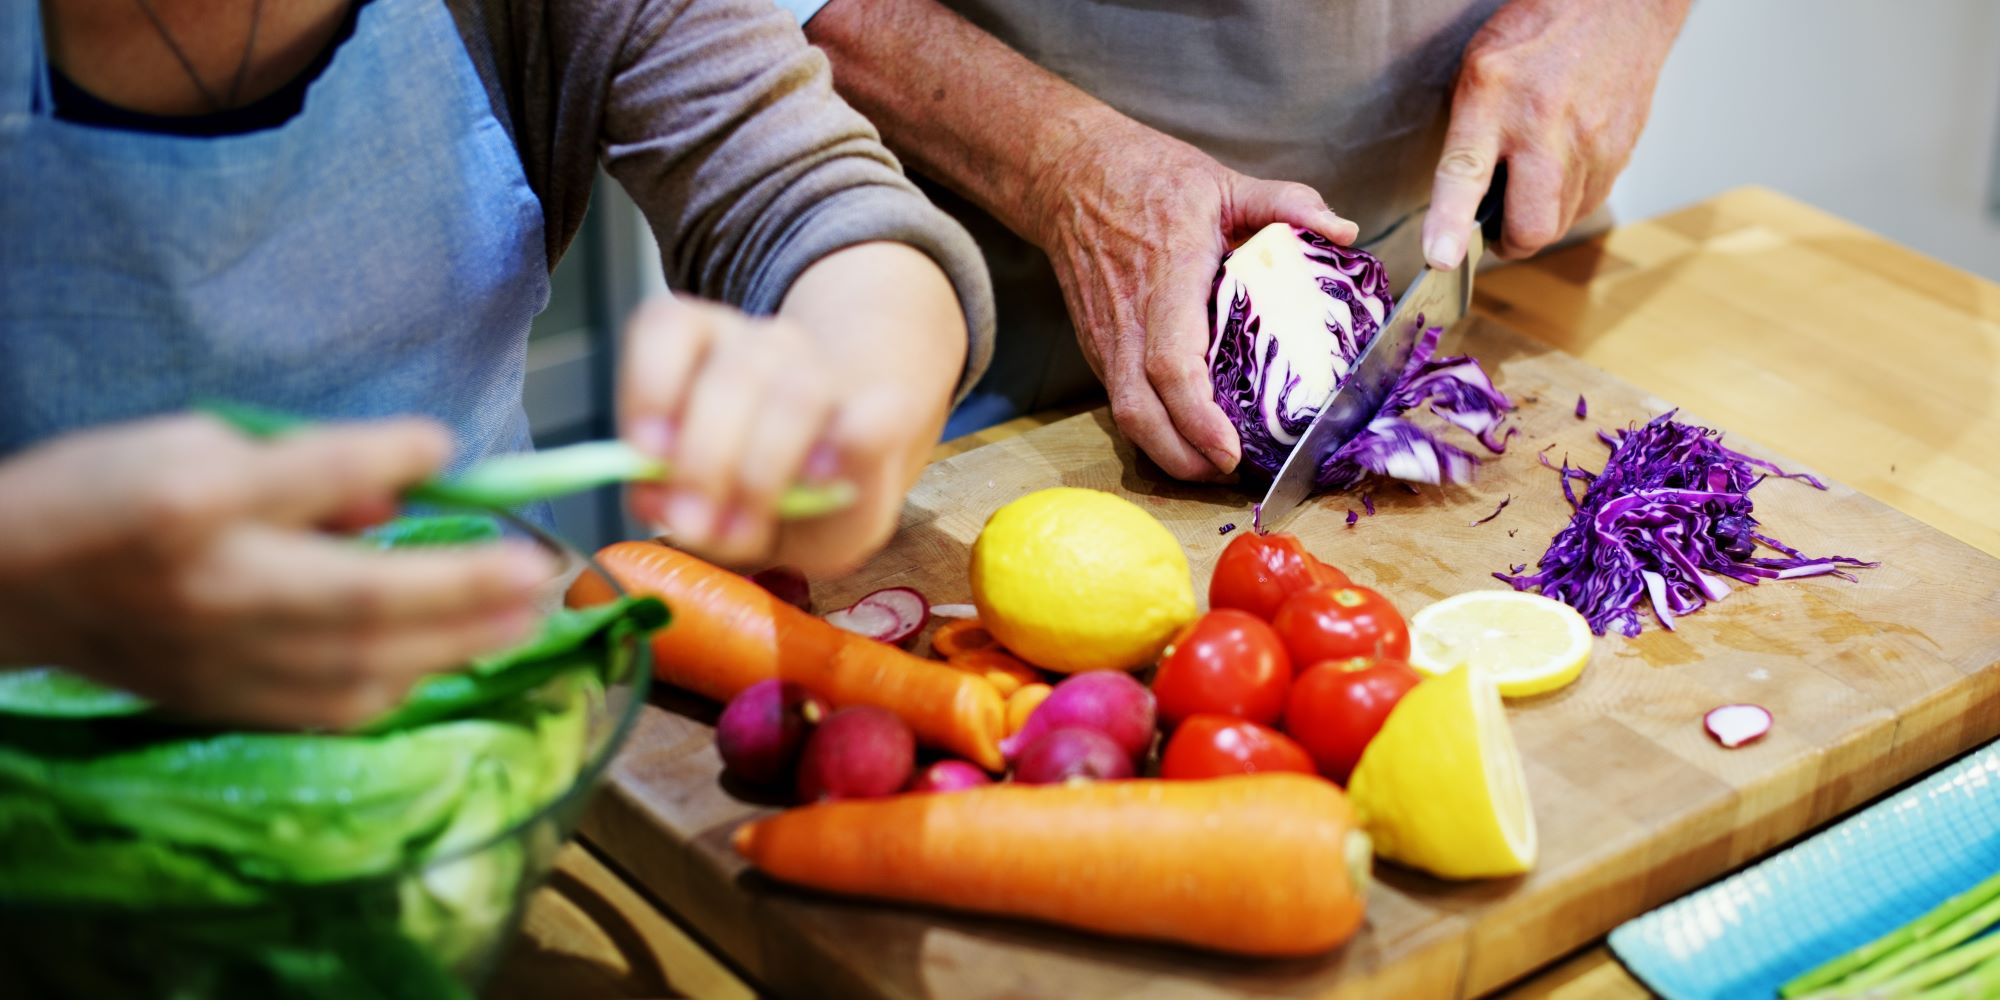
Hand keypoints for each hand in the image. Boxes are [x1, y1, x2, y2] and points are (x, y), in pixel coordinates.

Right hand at [0, 416, 555, 728]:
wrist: (15, 585)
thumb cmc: (113, 493)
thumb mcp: (192, 441)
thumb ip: (303, 465)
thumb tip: (403, 493)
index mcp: (192, 501)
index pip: (309, 475)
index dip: (386, 458)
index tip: (449, 446)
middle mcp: (212, 587)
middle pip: (356, 595)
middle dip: (460, 587)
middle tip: (538, 573)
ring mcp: (220, 659)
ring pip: (357, 665)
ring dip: (453, 645)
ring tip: (524, 619)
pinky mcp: (226, 705)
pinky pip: (332, 707)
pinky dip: (402, 683)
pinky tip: (452, 659)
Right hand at [620, 244, 964, 576]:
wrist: (772, 450)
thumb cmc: (809, 500)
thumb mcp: (840, 530)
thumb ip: (840, 504)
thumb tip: (825, 452)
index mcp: (874, 414)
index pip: (880, 419)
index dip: (855, 445)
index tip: (814, 489)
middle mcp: (813, 364)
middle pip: (795, 394)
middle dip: (747, 471)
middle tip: (704, 530)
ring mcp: (751, 336)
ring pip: (734, 370)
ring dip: (698, 451)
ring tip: (673, 508)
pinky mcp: (686, 324)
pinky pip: (663, 329)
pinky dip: (647, 389)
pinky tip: (643, 445)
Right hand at [1033, 119, 1358, 479]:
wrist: (1068, 177)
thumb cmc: (1148, 178)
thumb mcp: (1224, 180)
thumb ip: (1287, 202)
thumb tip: (1345, 231)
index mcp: (1166, 277)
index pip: (1173, 365)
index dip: (1198, 417)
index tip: (1230, 450)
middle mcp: (1128, 319)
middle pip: (1140, 413)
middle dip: (1183, 459)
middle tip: (1231, 475)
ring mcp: (1106, 338)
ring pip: (1127, 417)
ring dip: (1168, 454)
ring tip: (1215, 467)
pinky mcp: (1098, 347)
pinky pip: (1123, 402)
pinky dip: (1155, 430)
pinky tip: (1189, 438)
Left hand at [1422, 0, 1689, 267]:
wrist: (1618, 5)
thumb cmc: (1538, 34)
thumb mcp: (1478, 69)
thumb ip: (1466, 134)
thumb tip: (1457, 202)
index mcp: (1494, 97)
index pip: (1466, 172)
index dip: (1451, 223)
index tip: (1442, 257)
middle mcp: (1545, 125)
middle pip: (1531, 224)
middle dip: (1509, 242)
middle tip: (1495, 228)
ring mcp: (1590, 143)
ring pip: (1561, 222)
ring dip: (1539, 220)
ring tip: (1527, 187)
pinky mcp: (1620, 153)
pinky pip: (1588, 203)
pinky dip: (1567, 202)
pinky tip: (1559, 171)